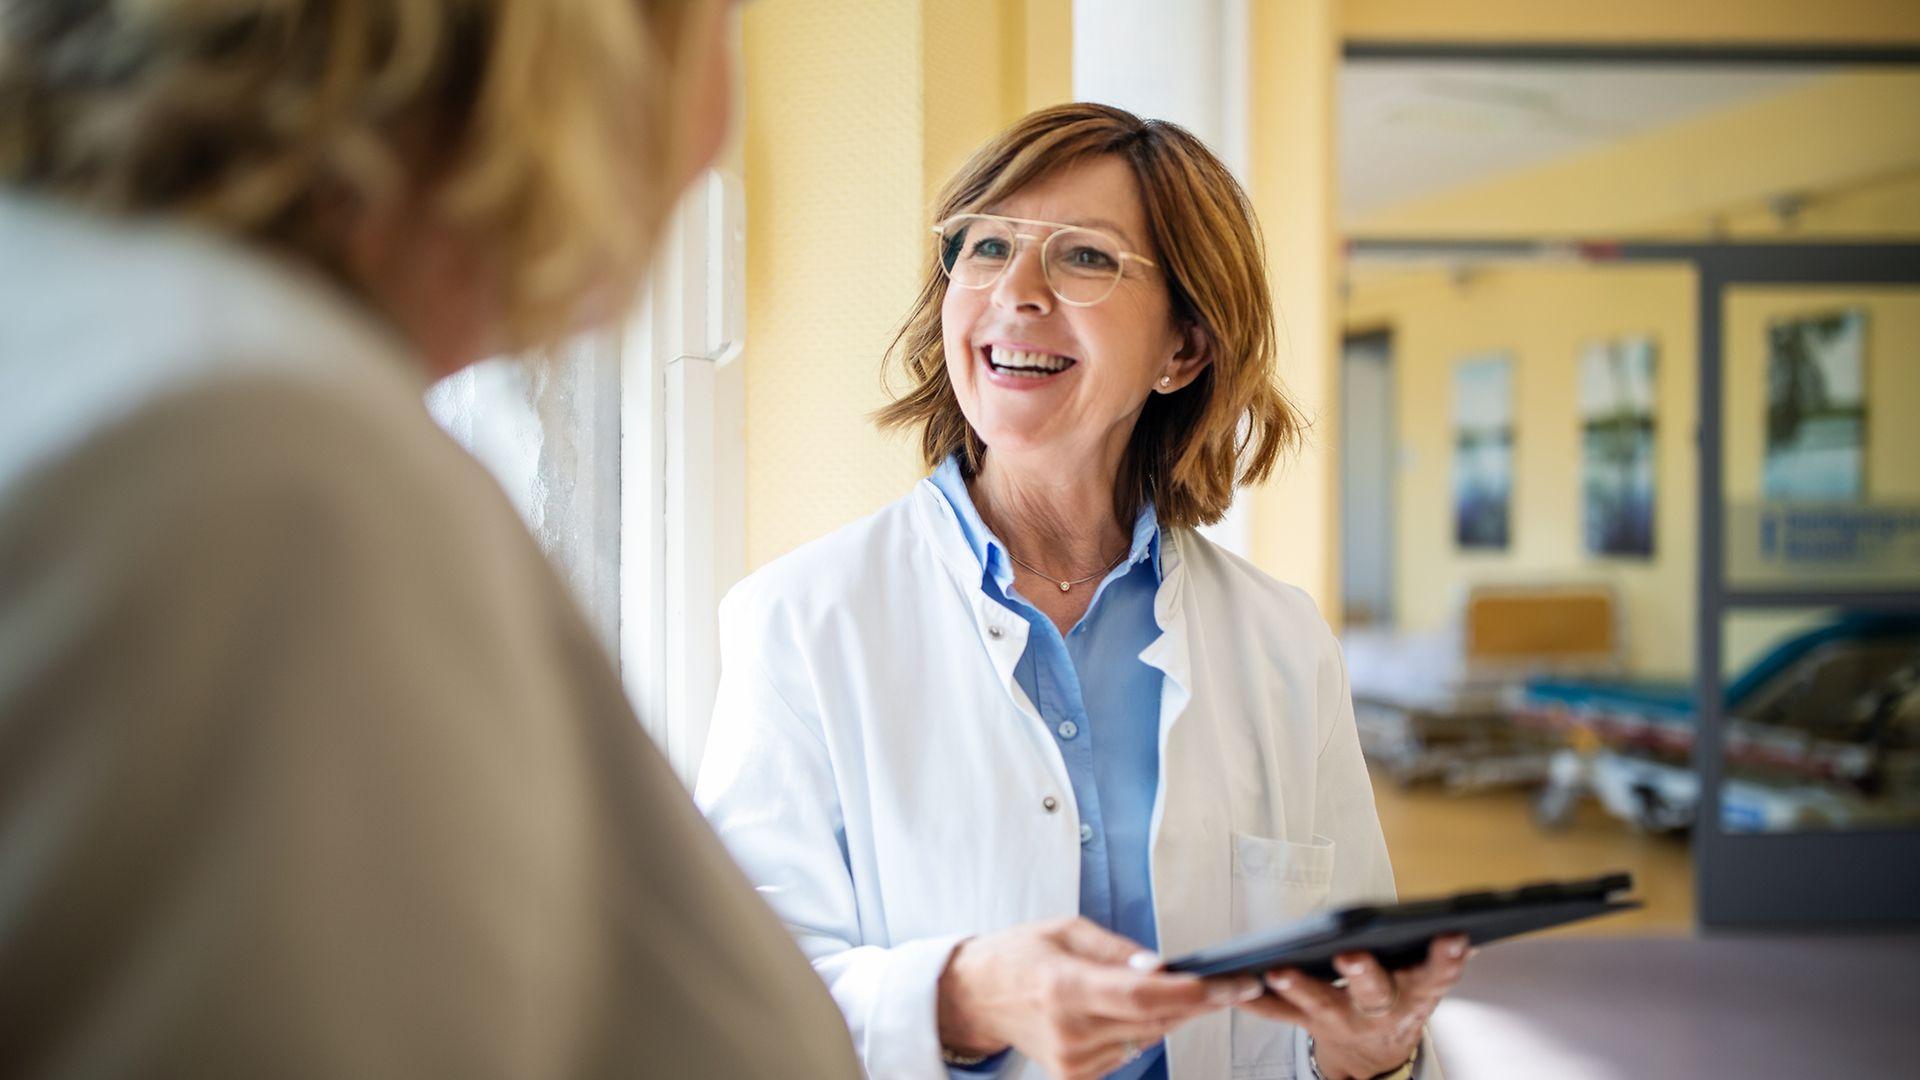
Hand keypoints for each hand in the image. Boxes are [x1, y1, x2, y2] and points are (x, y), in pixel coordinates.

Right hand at [938, 917, 1263, 1079]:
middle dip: (1199, 1002)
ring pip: (1149, 1038)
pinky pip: (1131, 1052)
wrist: (976, 997)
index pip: (1144, 996)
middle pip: (1157, 1021)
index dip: (1194, 993)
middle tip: (1229, 983)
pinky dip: (1142, 1030)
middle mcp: (1070, 1031)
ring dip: (1169, 1015)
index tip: (1231, 984)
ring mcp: (1074, 1061)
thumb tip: (1164, 968)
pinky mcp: (1077, 1077)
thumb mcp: (1067, 931)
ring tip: (1172, 989)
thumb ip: (1118, 950)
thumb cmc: (1018, 957)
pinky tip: (1129, 1010)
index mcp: (1065, 987)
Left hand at [1236, 934, 1471, 1079]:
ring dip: (1299, 987)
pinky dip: (1259, 1002)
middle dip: (1362, 972)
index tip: (1452, 936)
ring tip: (1277, 969)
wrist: (1376, 1053)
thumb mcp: (1425, 985)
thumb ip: (1438, 962)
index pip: (1436, 975)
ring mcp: (1342, 1019)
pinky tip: (1239, 986)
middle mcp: (1379, 1010)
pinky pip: (1281, 1014)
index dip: (1445, 959)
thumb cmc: (1399, 998)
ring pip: (1321, 1004)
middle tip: (1350, 953)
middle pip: (1373, 992)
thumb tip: (1463, 932)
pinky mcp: (1309, 1023)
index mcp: (1415, 994)